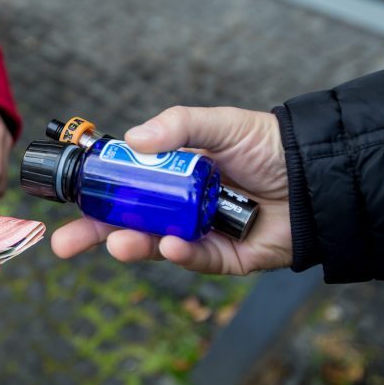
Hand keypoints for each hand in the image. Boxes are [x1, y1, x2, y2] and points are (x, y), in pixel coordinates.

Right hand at [50, 106, 292, 275]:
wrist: (320, 175)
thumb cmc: (270, 146)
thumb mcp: (220, 125)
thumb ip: (178, 127)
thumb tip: (131, 139)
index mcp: (171, 174)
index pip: (123, 186)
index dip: (95, 194)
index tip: (69, 197)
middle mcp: (178, 205)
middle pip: (127, 223)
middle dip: (94, 234)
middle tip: (64, 243)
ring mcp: (198, 233)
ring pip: (154, 245)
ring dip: (132, 246)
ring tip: (117, 244)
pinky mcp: (224, 258)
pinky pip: (195, 259)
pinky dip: (181, 254)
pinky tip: (173, 246)